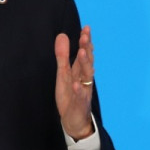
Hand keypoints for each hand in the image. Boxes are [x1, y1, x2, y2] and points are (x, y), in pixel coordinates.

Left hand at [54, 25, 95, 139]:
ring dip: (85, 64)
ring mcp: (84, 92)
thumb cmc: (70, 96)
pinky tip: (76, 84)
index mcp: (80, 72)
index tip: (86, 28)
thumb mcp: (64, 74)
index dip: (85, 42)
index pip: (84, 54)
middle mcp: (84, 80)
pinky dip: (79, 90)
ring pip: (87, 76)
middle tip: (85, 35)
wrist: (75, 121)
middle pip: (87, 62)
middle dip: (86, 48)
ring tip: (82, 52)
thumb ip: (62, 56)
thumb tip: (62, 35)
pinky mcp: (80, 104)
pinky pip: (81, 97)